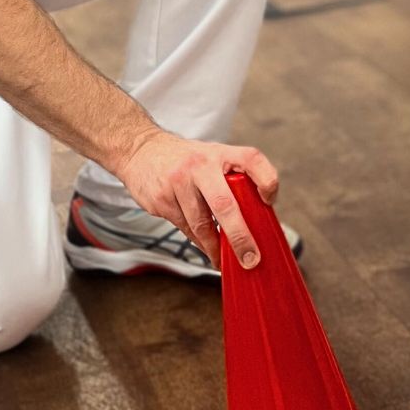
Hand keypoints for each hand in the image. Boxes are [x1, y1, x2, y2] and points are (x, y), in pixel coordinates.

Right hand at [118, 129, 278, 268]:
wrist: (139, 149)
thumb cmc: (185, 159)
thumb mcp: (211, 157)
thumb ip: (231, 179)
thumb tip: (253, 219)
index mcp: (219, 153)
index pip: (252, 159)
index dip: (266, 179)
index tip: (269, 201)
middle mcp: (200, 165)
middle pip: (225, 205)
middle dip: (240, 237)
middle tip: (251, 258)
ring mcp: (179, 182)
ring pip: (202, 224)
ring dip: (216, 247)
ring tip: (225, 260)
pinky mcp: (162, 199)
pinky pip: (185, 228)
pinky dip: (198, 241)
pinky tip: (205, 247)